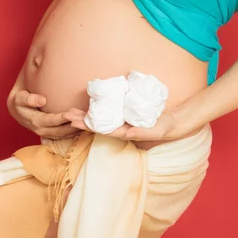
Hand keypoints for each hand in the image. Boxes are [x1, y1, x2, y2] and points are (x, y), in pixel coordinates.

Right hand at [8, 89, 82, 139]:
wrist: (17, 108)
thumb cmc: (20, 98)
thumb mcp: (19, 97)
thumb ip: (28, 98)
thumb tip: (42, 100)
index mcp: (33, 120)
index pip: (49, 121)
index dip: (59, 119)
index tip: (70, 114)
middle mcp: (40, 130)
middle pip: (59, 131)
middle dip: (72, 125)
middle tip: (84, 118)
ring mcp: (46, 133)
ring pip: (63, 135)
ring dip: (75, 130)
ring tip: (86, 122)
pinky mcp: (51, 133)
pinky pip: (64, 135)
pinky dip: (74, 132)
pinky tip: (83, 127)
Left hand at [63, 108, 178, 141]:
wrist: (171, 124)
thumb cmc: (162, 128)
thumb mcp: (155, 131)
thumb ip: (141, 132)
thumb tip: (127, 133)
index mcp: (124, 132)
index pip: (102, 129)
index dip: (88, 126)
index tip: (75, 122)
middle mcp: (120, 127)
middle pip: (97, 125)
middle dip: (82, 120)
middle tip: (66, 114)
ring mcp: (122, 121)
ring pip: (101, 118)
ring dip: (87, 115)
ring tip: (72, 111)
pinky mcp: (125, 114)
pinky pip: (109, 112)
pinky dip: (98, 108)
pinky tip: (91, 104)